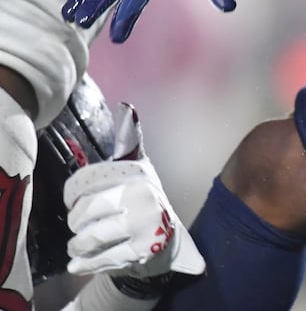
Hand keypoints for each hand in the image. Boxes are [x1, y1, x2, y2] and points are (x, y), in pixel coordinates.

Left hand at [64, 104, 205, 280]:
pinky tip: (80, 263)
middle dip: (76, 223)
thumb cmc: (143, 200)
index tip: (73, 201)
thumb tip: (128, 108)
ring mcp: (145, 222)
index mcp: (137, 172)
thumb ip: (129, 142)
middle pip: (84, 211)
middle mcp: (144, 194)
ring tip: (79, 245)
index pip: (85, 181)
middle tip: (80, 226)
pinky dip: (86, 264)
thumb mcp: (138, 170)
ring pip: (90, 237)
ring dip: (78, 246)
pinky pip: (100, 259)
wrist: (167, 239)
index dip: (72, 195)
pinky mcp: (143, 249)